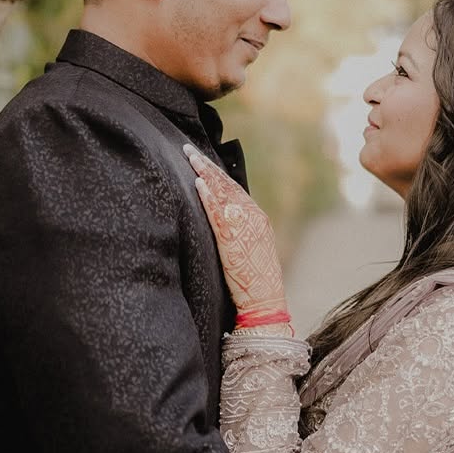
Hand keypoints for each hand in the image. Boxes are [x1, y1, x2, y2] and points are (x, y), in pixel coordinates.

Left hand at [183, 145, 286, 318]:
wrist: (264, 302)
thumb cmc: (254, 281)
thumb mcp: (247, 249)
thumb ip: (236, 231)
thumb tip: (220, 219)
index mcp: (257, 218)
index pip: (234, 189)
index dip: (216, 173)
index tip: (200, 160)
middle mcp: (254, 217)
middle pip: (228, 185)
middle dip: (207, 167)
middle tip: (188, 150)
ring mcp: (245, 227)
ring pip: (224, 194)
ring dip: (205, 174)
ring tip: (189, 158)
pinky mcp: (235, 240)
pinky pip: (220, 214)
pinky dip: (209, 198)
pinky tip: (198, 184)